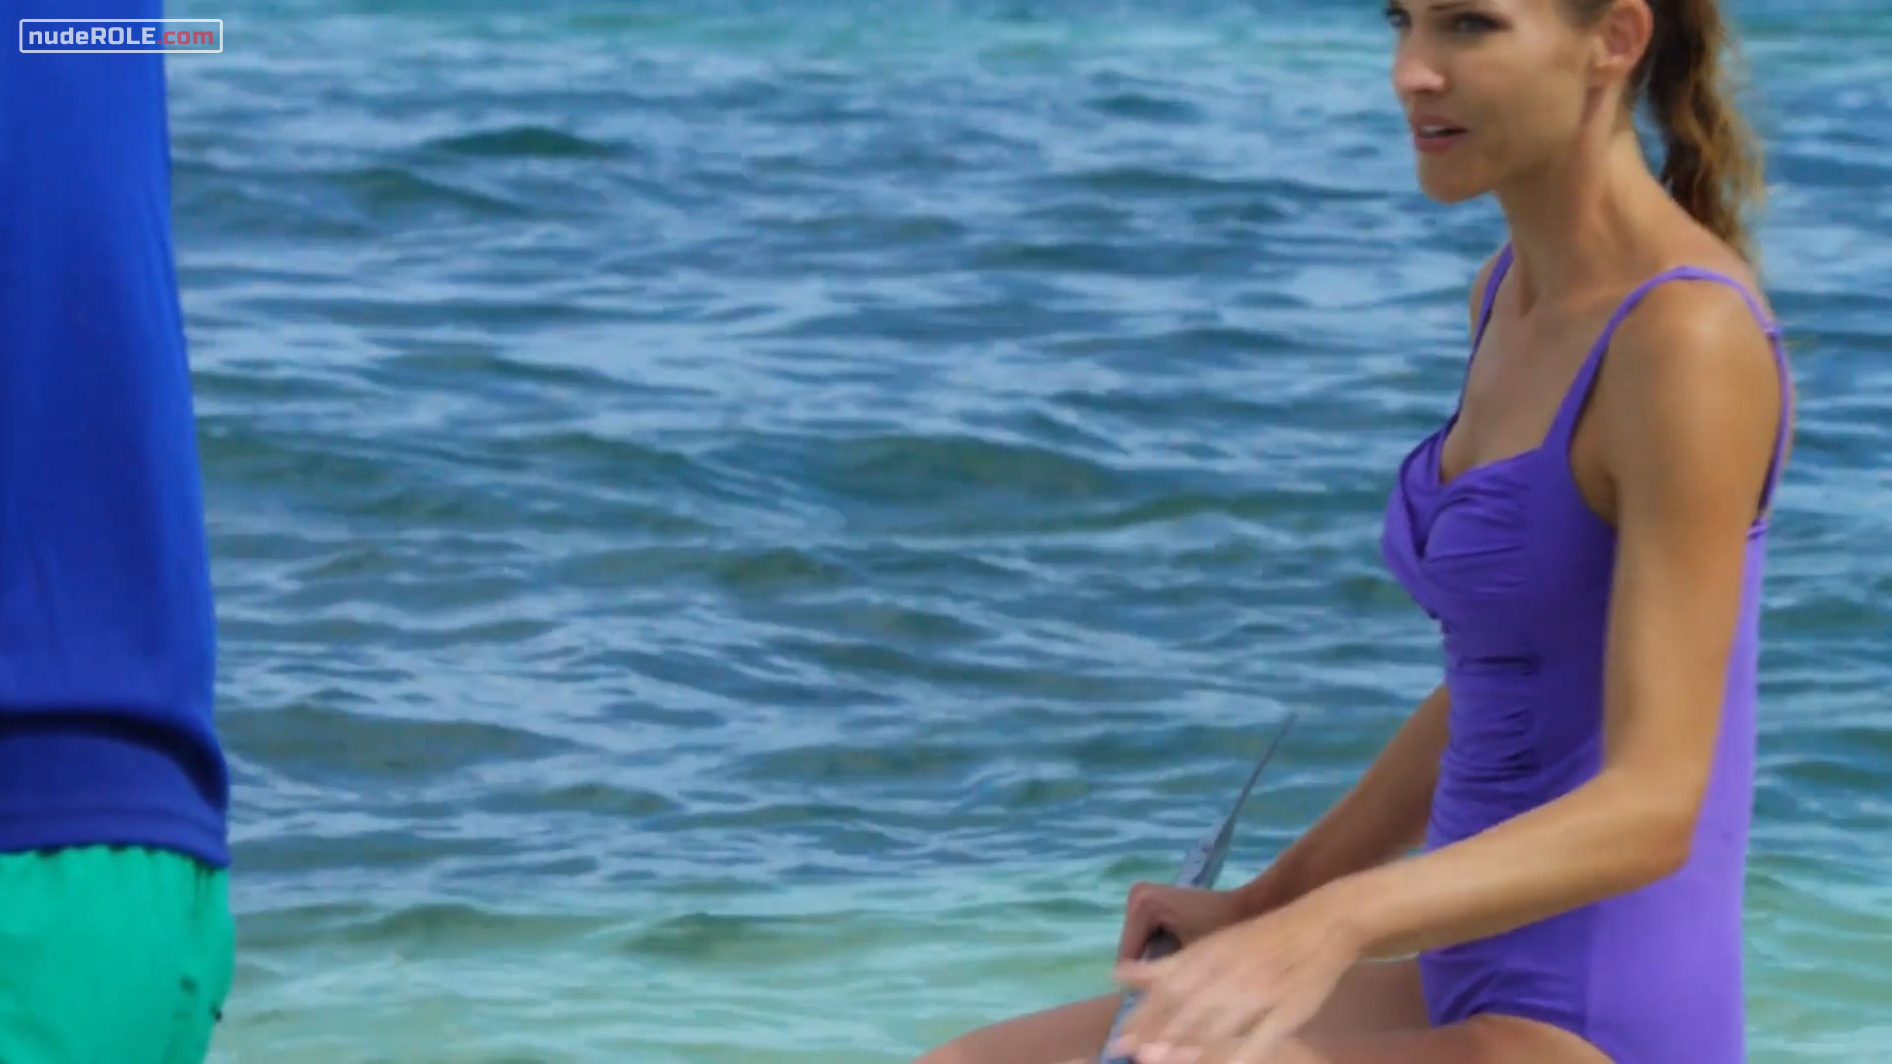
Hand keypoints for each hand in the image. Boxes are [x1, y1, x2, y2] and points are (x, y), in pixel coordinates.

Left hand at [1105, 888, 1362, 1062]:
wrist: (1319, 925)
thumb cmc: (1258, 939)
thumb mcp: (1209, 945)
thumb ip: (1166, 966)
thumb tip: (1118, 975)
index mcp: (1210, 955)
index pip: (1168, 989)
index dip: (1144, 1017)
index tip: (1120, 1040)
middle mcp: (1230, 973)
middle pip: (1188, 1008)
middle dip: (1160, 1035)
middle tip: (1136, 1057)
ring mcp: (1260, 993)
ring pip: (1219, 1024)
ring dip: (1190, 1045)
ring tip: (1165, 1062)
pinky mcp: (1288, 1012)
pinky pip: (1259, 1038)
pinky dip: (1238, 1054)